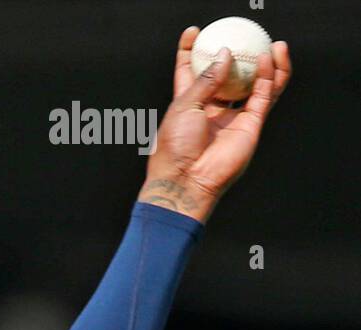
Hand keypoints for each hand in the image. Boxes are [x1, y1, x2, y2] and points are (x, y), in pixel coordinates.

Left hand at [138, 26, 291, 223]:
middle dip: (239, 54)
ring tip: (271, 44)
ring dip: (266, 64)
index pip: (191, 72)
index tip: (194, 32)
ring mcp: (233, 117)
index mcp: (189, 103)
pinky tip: (269, 59)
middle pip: (230, 75)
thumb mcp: (184, 104)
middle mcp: (213, 108)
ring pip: (256, 84)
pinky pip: (264, 96)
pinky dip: (269, 77)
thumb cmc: (175, 146)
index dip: (191, 50)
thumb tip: (225, 53)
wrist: (187, 180)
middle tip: (244, 34)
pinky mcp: (250, 126)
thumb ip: (206, 78)